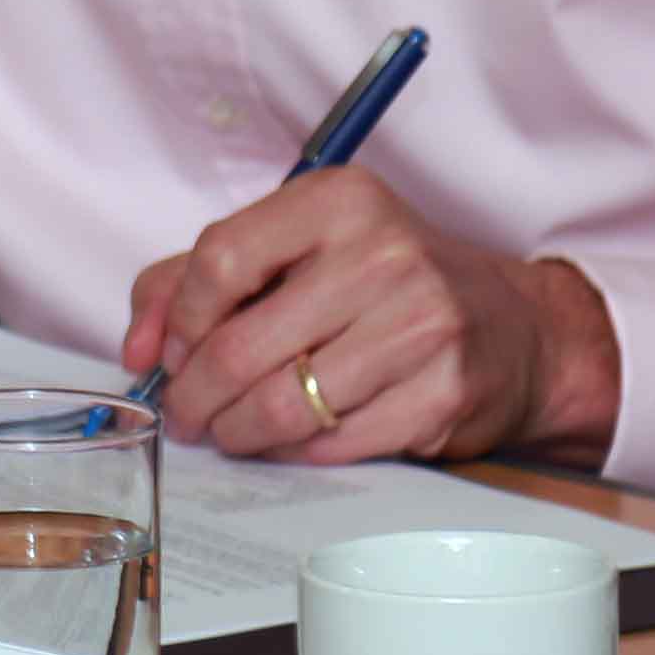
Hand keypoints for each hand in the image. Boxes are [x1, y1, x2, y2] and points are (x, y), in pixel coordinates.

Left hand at [118, 168, 621, 467]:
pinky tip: (290, 441)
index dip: (181, 321)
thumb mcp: (300, 247)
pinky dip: (294, 452)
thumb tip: (139, 346)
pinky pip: (331, 444)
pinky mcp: (440, 394)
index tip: (170, 352)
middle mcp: (384, 255)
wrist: (515, 328)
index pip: (222, 258)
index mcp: (339, 201)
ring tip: (229, 432)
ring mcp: (420, 326)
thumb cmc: (386, 284)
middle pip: (242, 346)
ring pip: (281, 405)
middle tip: (187, 415)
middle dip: (195, 396)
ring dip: (237, 433)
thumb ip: (198, 278)